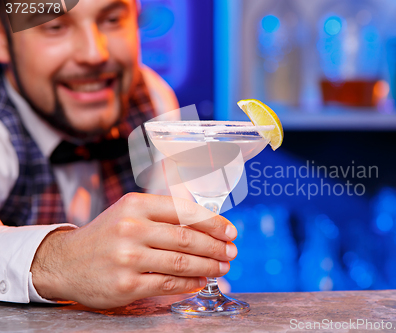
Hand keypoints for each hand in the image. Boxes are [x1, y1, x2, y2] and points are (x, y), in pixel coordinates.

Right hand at [30, 193, 237, 308]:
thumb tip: (207, 225)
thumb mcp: (129, 212)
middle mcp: (131, 228)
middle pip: (187, 238)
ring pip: (181, 262)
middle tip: (231, 252)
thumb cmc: (106, 235)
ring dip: (208, 266)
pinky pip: (168, 284)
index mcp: (136, 205)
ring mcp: (128, 257)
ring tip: (221, 267)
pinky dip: (190, 283)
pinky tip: (200, 281)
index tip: (230, 231)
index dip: (213, 222)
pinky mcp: (126, 284)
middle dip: (216, 246)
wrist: (65, 262)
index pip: (185, 211)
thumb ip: (164, 214)